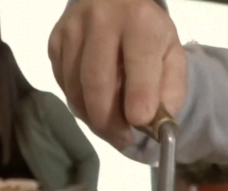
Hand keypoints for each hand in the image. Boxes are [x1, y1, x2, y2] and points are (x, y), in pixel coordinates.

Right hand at [48, 0, 186, 148]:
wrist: (114, 2)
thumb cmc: (149, 34)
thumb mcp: (173, 54)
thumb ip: (172, 88)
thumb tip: (159, 122)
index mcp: (140, 23)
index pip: (138, 64)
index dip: (139, 98)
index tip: (141, 125)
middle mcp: (101, 21)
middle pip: (97, 81)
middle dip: (109, 119)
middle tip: (123, 139)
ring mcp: (72, 30)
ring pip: (75, 86)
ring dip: (92, 117)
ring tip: (111, 131)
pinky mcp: (55, 41)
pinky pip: (63, 83)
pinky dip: (79, 104)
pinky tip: (95, 111)